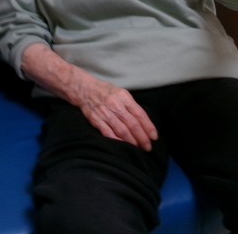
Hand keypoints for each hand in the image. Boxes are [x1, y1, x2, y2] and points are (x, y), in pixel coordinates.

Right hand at [21, 43, 157, 150]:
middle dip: (142, 137)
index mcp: (124, 97)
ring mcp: (105, 113)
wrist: (83, 89)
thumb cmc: (105, 92)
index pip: (140, 114)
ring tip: (138, 148)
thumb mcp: (121, 93)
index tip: (154, 137)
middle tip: (148, 147)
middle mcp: (116, 105)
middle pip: (132, 124)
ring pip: (122, 130)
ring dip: (132, 141)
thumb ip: (131, 106)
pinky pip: (108, 132)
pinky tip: (123, 146)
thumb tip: (144, 122)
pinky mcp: (96, 120)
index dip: (148, 127)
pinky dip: (116, 140)